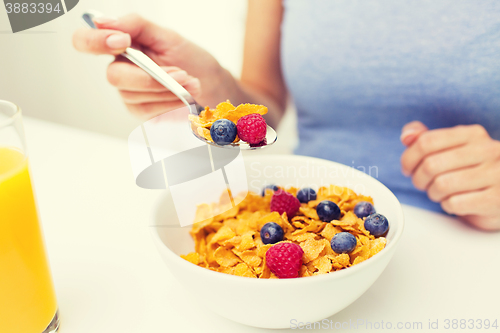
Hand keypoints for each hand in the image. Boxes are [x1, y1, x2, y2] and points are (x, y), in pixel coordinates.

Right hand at [72, 14, 225, 117]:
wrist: (211, 84)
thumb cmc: (190, 59)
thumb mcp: (167, 36)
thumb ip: (135, 25)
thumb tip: (103, 21)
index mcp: (121, 45)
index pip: (87, 41)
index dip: (95, 41)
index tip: (123, 41)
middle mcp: (120, 69)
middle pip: (114, 76)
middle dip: (150, 77)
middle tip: (181, 73)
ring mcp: (129, 92)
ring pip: (133, 94)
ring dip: (166, 89)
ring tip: (190, 82)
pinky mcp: (141, 111)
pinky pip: (147, 109)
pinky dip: (168, 102)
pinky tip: (184, 96)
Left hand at [401, 121, 499, 230]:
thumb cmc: (472, 171)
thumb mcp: (451, 149)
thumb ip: (425, 139)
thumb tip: (407, 136)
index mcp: (472, 134)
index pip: (427, 141)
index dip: (409, 158)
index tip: (408, 169)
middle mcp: (487, 150)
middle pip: (431, 164)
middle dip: (419, 179)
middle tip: (424, 184)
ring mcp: (495, 174)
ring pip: (441, 185)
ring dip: (433, 193)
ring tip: (440, 193)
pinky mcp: (495, 199)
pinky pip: (455, 203)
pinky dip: (448, 205)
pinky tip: (456, 202)